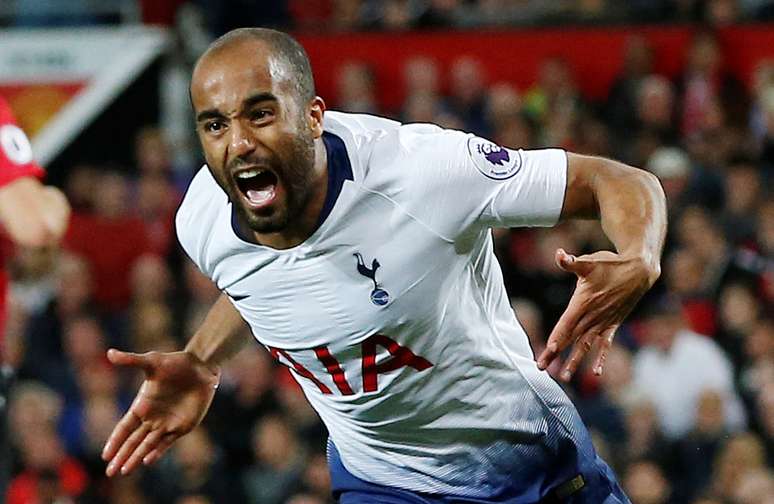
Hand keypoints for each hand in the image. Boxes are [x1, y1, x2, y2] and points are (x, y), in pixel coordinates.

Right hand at [102, 349, 219, 476]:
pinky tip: (147, 461)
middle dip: (121, 456)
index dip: (115, 441)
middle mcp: (152, 418)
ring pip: (147, 445)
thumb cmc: (174, 362)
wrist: (200, 367)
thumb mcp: (151, 361)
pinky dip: (157, 452)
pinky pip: (167, 442)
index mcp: (141, 405)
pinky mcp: (182, 426)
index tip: (105, 455)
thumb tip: (109, 353)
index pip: (124, 427)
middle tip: (110, 473)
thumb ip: (131, 360)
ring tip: (124, 471)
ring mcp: (166, 423)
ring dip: (135, 458)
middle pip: (133, 441)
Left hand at [537, 248, 657, 381]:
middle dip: (555, 353)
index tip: (549, 351)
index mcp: (583, 302)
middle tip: (540, 367)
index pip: (567, 323)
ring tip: (563, 377)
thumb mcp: (589, 262)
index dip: (558, 337)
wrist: (639, 271)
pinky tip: (596, 373)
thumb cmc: (610, 265)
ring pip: (585, 345)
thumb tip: (559, 254)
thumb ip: (571, 262)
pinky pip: (605, 345)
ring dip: (574, 361)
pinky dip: (601, 358)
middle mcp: (592, 316)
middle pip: (571, 338)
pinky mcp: (612, 324)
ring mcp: (603, 322)